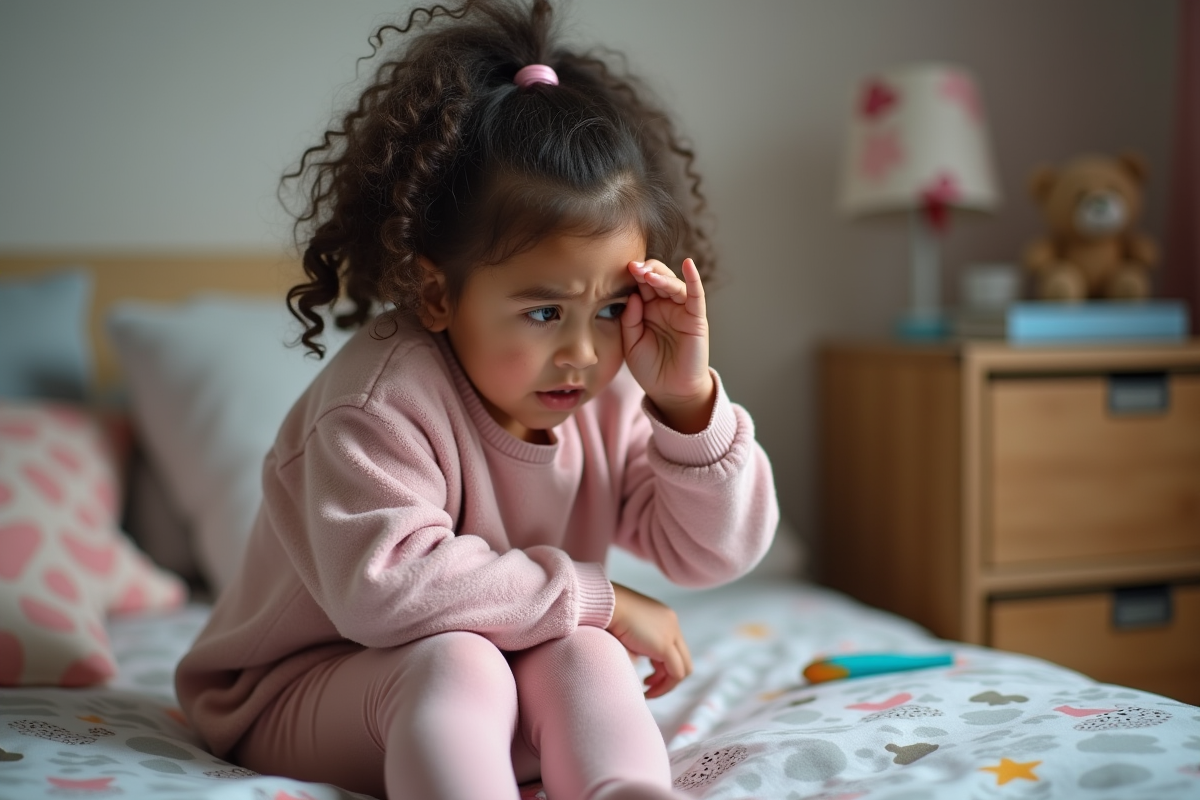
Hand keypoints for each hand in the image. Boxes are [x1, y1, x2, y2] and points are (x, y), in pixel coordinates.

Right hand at [607, 582, 692, 697]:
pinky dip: (664, 686)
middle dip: (668, 677)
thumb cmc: (607, 616)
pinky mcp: (664, 645)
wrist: (604, 604)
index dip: (663, 667)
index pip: (674, 648)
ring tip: (648, 690)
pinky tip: (647, 689)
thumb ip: (639, 646)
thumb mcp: (628, 631)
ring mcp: (671, 633)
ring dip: (666, 684)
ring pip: (683, 667)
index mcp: (664, 617)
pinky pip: (676, 673)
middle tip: (649, 686)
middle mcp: (672, 623)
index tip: (647, 677)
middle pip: (683, 658)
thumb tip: (639, 665)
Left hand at [621, 258, 714, 433]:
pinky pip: (695, 294)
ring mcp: (681, 310)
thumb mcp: (631, 344)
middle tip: (632, 267)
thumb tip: (633, 296)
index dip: (630, 276)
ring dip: (660, 276)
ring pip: (672, 284)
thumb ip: (630, 320)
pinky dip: (693, 278)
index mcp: (646, 309)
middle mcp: (664, 306)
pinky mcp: (696, 318)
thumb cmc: (650, 368)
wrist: (670, 392)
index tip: (617, 269)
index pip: (639, 285)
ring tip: (647, 274)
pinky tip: (688, 264)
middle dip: (644, 270)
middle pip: (656, 278)